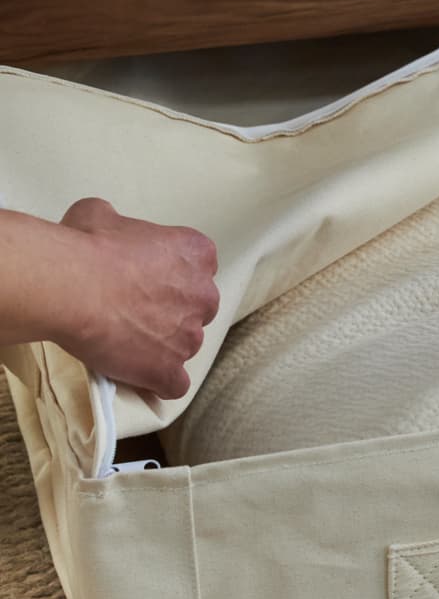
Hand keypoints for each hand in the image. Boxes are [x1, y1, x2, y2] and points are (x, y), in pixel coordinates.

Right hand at [53, 198, 220, 400]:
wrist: (74, 286)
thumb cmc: (88, 246)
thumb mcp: (102, 214)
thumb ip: (119, 223)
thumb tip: (108, 225)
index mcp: (197, 253)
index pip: (198, 267)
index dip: (173, 277)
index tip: (148, 282)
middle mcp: (204, 293)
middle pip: (197, 308)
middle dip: (174, 312)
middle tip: (138, 313)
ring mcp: (189, 335)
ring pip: (186, 345)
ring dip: (164, 347)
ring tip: (129, 345)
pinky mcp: (168, 368)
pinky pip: (174, 384)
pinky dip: (159, 383)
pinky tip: (142, 378)